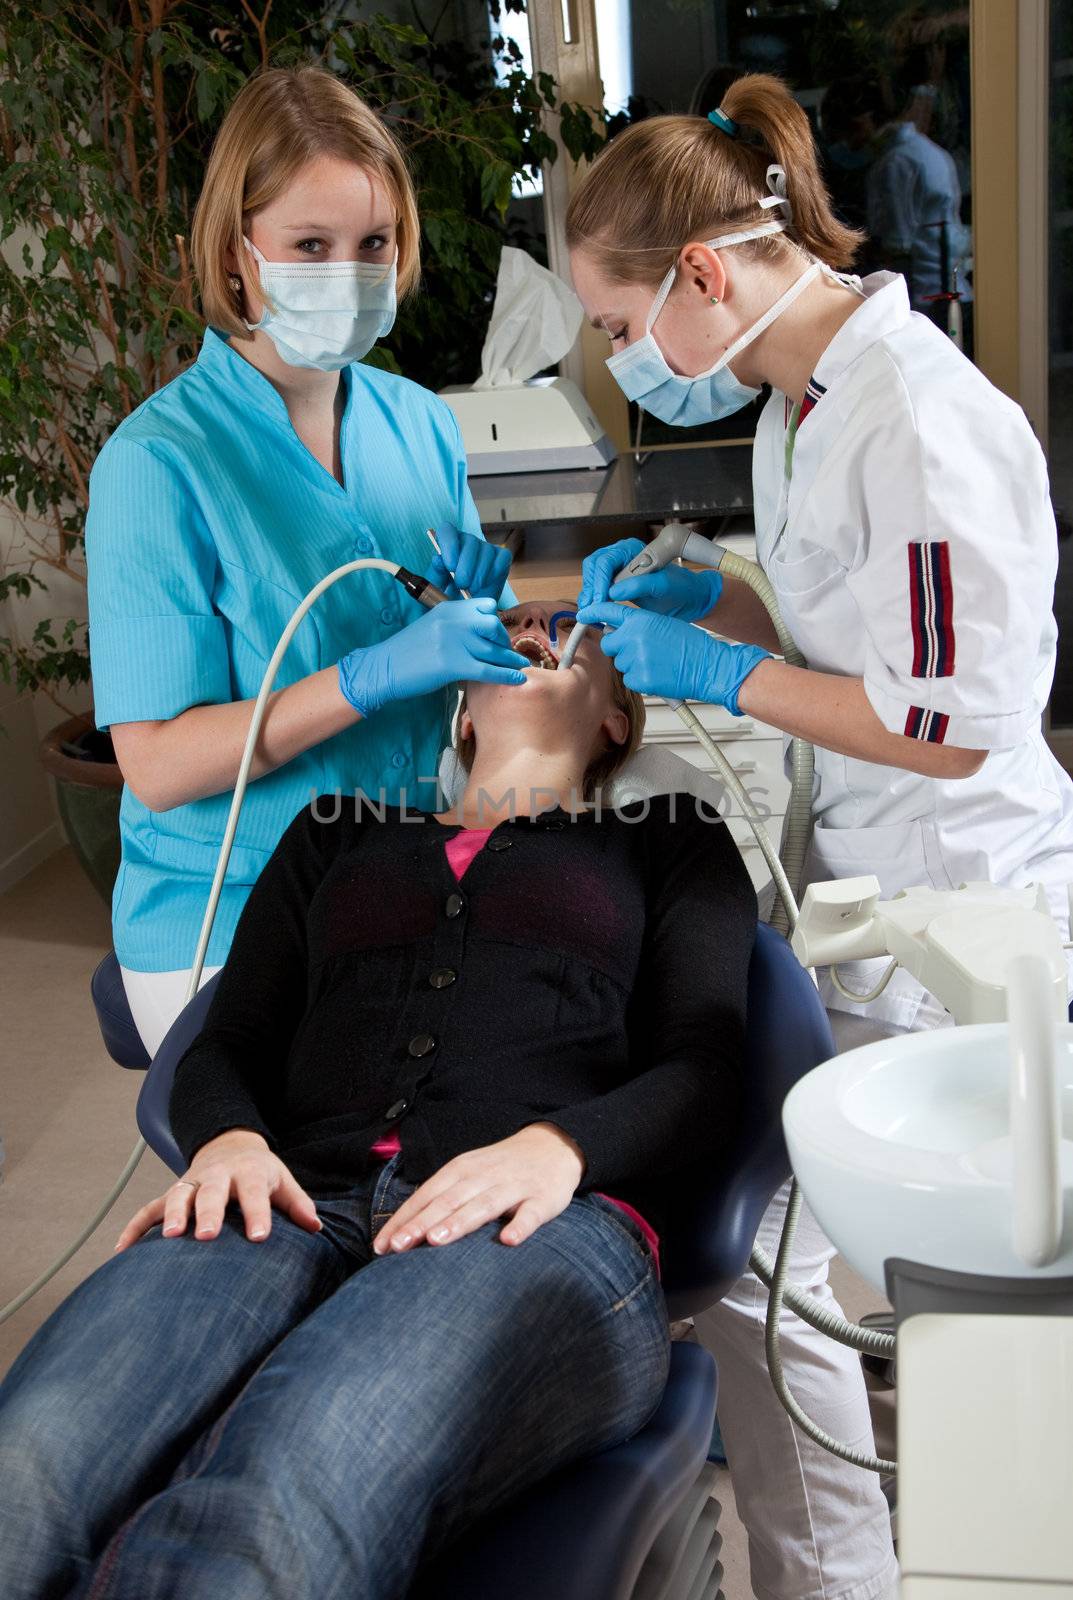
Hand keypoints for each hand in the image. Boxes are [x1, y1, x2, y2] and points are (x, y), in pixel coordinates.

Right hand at [113, 1128, 321, 1250]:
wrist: (230, 1145)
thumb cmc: (259, 1173)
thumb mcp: (282, 1181)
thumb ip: (298, 1204)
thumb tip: (316, 1227)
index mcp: (247, 1173)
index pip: (253, 1193)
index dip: (257, 1214)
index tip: (260, 1237)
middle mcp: (216, 1177)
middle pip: (211, 1193)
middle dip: (208, 1213)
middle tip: (207, 1236)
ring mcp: (190, 1183)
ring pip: (178, 1196)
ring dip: (173, 1215)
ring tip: (170, 1238)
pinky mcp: (171, 1194)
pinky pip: (148, 1210)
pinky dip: (134, 1228)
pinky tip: (122, 1252)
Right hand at [338, 597, 528, 716]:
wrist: (383, 668)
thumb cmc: (406, 652)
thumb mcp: (431, 628)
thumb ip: (454, 626)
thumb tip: (480, 636)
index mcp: (447, 608)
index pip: (485, 605)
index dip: (497, 621)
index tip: (498, 636)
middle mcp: (452, 621)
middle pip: (493, 624)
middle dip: (504, 639)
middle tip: (507, 652)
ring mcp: (452, 641)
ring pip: (493, 649)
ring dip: (511, 659)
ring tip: (520, 666)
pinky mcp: (451, 664)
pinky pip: (487, 669)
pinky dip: (506, 674)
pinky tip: (517, 679)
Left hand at [372, 1123, 585, 1253]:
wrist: (554, 1146)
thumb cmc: (500, 1169)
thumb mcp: (469, 1174)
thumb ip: (441, 1199)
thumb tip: (404, 1231)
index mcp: (461, 1170)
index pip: (426, 1196)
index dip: (403, 1219)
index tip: (381, 1246)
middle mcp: (484, 1176)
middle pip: (448, 1201)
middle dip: (421, 1224)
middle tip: (398, 1247)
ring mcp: (514, 1186)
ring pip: (484, 1205)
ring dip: (459, 1222)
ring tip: (437, 1241)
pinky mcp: (543, 1198)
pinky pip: (531, 1214)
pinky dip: (520, 1226)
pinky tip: (508, 1240)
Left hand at [426, 522, 510, 600]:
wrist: (469, 611)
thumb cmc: (450, 596)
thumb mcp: (437, 587)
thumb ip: (435, 573)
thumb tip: (438, 559)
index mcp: (448, 544)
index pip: (447, 530)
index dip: (449, 545)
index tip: (450, 566)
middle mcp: (467, 541)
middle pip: (469, 541)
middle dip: (465, 567)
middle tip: (461, 585)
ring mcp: (486, 548)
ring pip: (486, 551)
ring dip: (479, 574)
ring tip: (472, 589)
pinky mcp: (502, 556)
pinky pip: (501, 559)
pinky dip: (493, 574)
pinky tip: (485, 584)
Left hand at [575, 602, 770, 713]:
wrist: (708, 666)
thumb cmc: (691, 646)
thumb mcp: (664, 624)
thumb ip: (639, 625)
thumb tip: (620, 630)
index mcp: (641, 619)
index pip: (608, 612)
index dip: (593, 613)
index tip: (583, 614)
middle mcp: (634, 637)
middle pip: (609, 643)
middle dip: (619, 648)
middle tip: (640, 650)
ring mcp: (635, 659)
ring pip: (620, 663)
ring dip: (632, 664)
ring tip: (656, 662)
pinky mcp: (638, 679)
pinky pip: (629, 679)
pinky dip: (640, 679)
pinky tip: (657, 674)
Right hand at [578, 537, 721, 620]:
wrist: (688, 598)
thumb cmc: (681, 589)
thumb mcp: (664, 586)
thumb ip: (640, 584)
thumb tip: (614, 590)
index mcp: (632, 550)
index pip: (606, 561)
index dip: (599, 580)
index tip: (600, 600)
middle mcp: (622, 555)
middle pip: (594, 565)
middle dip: (591, 586)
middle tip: (591, 606)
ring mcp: (617, 567)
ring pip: (592, 575)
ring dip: (589, 592)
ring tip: (590, 609)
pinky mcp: (616, 581)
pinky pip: (597, 585)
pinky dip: (593, 596)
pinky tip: (594, 608)